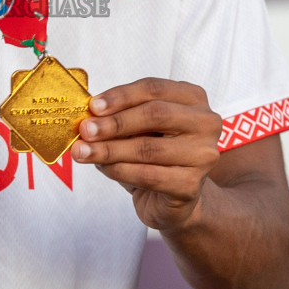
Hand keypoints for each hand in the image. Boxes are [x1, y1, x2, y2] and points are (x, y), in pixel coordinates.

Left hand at [70, 77, 222, 231]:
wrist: (175, 199)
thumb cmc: (154, 155)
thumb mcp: (139, 128)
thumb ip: (120, 116)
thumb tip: (88, 117)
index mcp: (193, 98)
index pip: (154, 89)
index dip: (121, 96)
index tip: (93, 106)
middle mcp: (205, 123)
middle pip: (155, 114)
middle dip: (114, 123)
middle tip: (85, 130)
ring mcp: (203, 155)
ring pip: (148, 148)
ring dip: (109, 150)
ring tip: (82, 152)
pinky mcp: (192, 185)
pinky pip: (148, 175)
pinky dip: (119, 170)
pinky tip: (102, 167)